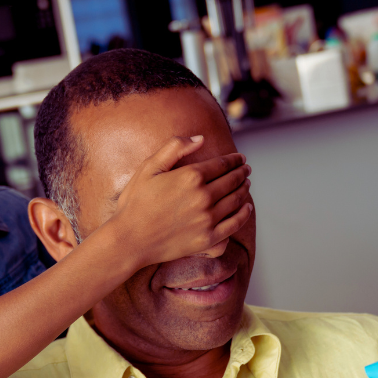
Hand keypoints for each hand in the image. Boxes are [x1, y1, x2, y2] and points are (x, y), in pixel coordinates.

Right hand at [109, 135, 251, 268]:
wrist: (130, 239)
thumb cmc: (136, 202)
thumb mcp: (149, 167)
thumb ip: (175, 147)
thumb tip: (200, 138)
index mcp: (190, 177)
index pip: (222, 164)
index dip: (234, 159)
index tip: (240, 158)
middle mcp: (203, 197)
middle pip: (232, 181)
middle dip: (241, 173)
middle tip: (245, 169)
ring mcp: (208, 219)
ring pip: (236, 200)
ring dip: (244, 190)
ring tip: (246, 184)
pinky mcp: (208, 239)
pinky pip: (234, 224)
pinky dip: (244, 214)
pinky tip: (247, 207)